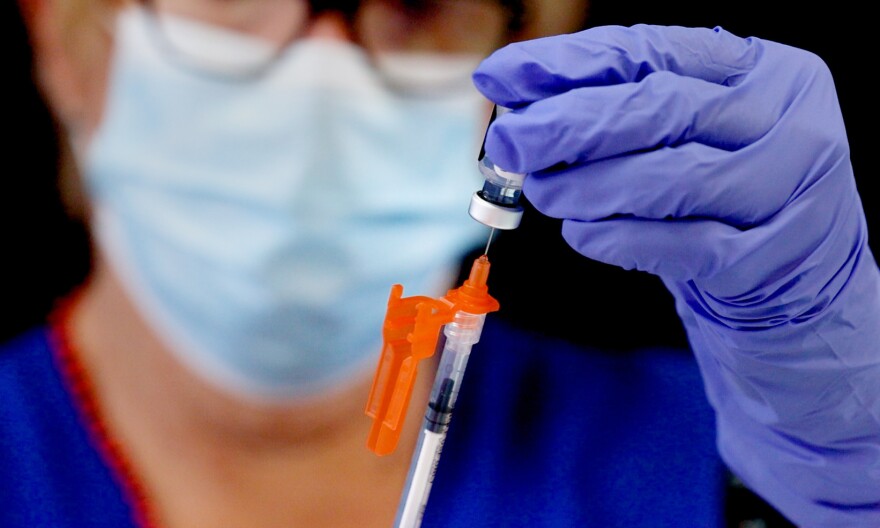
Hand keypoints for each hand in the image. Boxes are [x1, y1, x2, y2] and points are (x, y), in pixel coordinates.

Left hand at [472, 24, 865, 327]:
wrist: (794, 281)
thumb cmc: (719, 195)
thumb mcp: (681, 137)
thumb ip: (615, 111)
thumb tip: (517, 102)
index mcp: (761, 69)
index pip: (651, 52)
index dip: (568, 63)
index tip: (501, 75)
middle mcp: (786, 119)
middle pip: (662, 109)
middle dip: (569, 124)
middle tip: (508, 142)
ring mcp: (788, 190)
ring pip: (673, 177)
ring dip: (590, 185)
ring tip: (542, 192)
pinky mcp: (772, 256)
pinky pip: (685, 245)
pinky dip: (622, 238)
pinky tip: (582, 234)